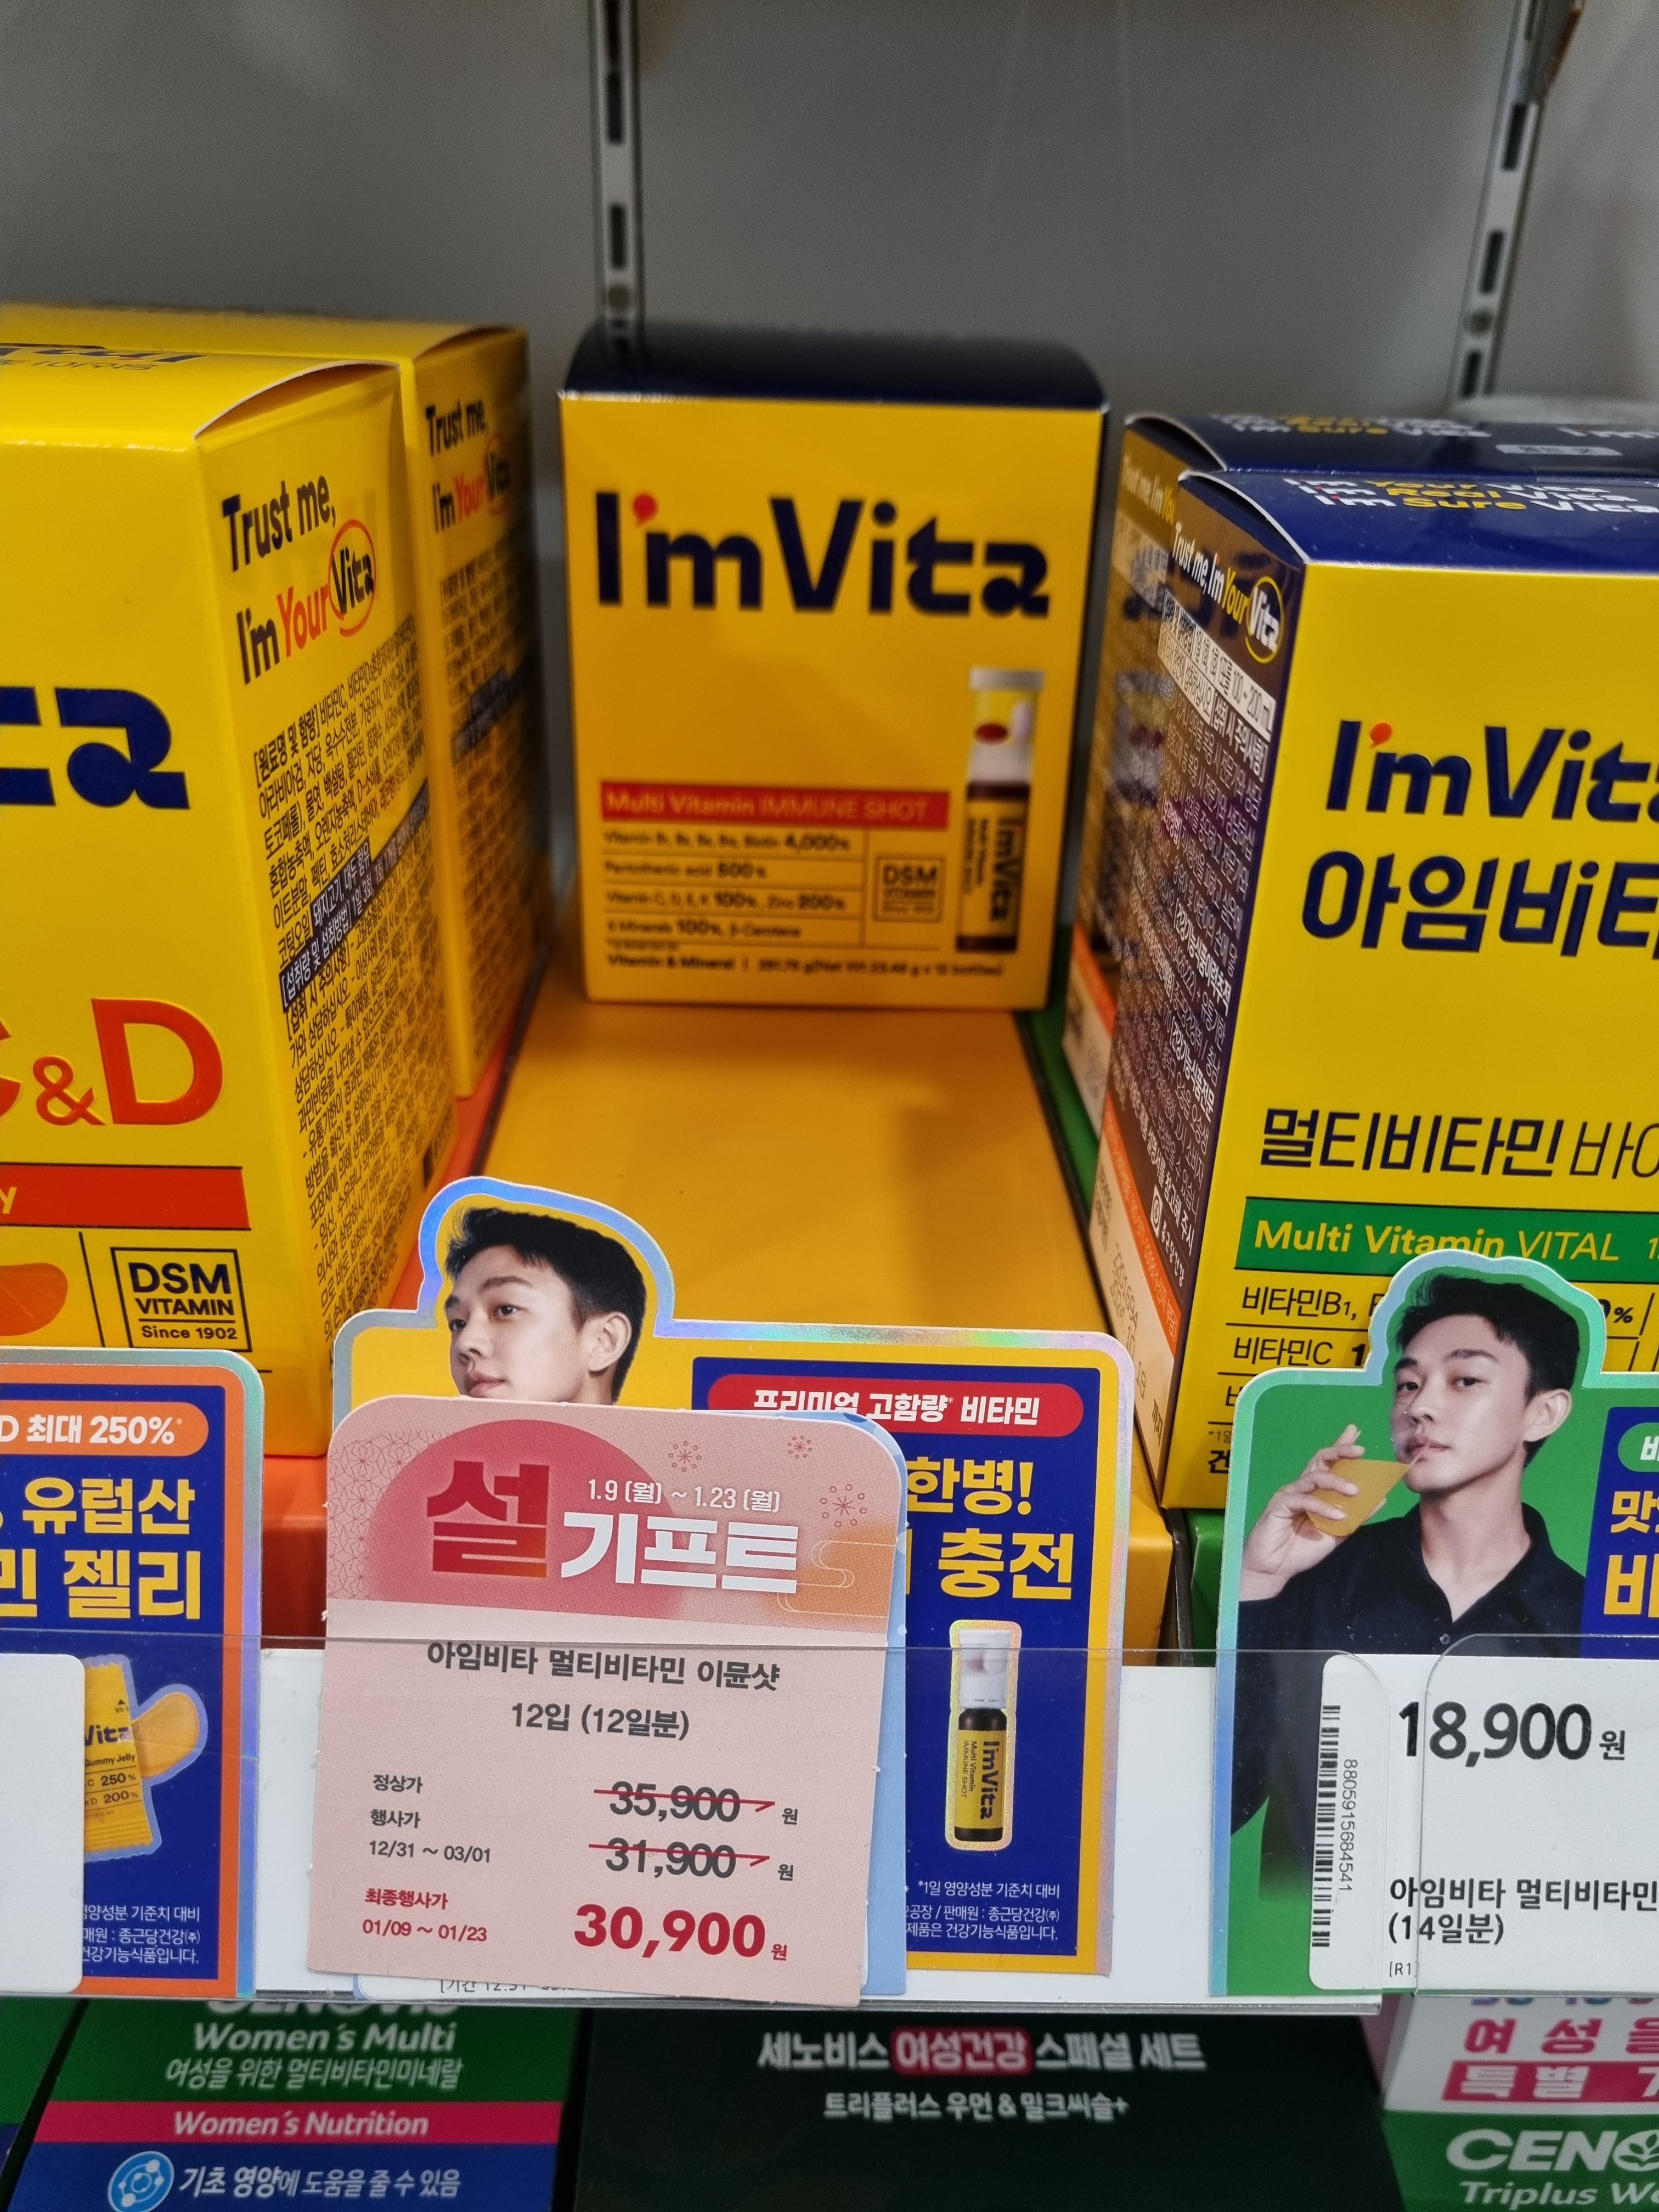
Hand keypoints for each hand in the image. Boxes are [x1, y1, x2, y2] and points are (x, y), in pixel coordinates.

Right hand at [1238, 1424, 1363, 1602]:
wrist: (1275, 1570)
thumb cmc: (1302, 1550)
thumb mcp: (1337, 1533)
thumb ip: (1355, 1516)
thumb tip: (1380, 1498)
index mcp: (1315, 1492)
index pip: (1329, 1464)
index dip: (1341, 1446)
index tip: (1356, 1432)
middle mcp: (1302, 1487)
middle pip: (1320, 1460)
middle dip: (1340, 1451)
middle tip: (1360, 1450)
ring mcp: (1290, 1494)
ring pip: (1314, 1477)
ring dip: (1337, 1482)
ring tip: (1356, 1491)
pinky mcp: (1279, 1505)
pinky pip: (1304, 1500)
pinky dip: (1323, 1507)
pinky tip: (1338, 1517)